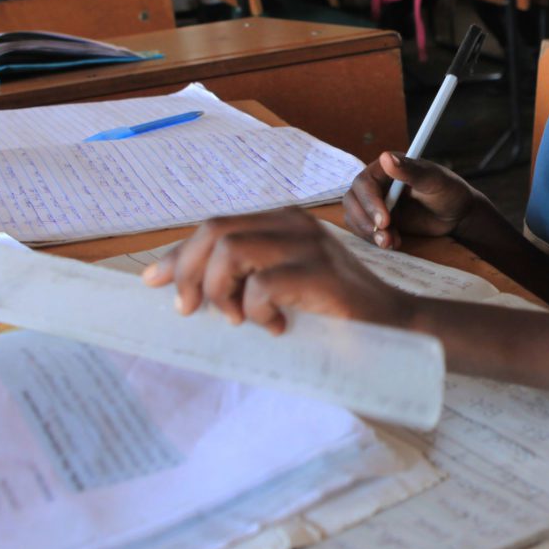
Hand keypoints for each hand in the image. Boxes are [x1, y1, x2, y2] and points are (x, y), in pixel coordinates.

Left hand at [141, 208, 409, 333]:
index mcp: (282, 222)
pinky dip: (257, 310)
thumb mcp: (284, 287)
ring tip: (238, 320)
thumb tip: (188, 292)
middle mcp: (294, 223)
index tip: (151, 281)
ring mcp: (309, 244)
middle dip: (189, 271)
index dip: (179, 254)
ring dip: (221, 291)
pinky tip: (274, 327)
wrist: (397, 326)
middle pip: (215, 230)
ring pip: (231, 250)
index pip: (215, 226)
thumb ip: (247, 278)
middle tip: (189, 310)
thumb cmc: (336, 312)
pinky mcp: (321, 273)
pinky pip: (263, 284)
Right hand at [344, 152, 479, 248]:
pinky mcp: (377, 220)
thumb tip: (385, 157)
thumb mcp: (434, 180)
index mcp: (386, 168)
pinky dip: (374, 239)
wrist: (456, 215)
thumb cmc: (449, 191)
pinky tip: (394, 243)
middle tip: (385, 238)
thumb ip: (411, 171)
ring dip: (369, 233)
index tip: (385, 221)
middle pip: (353, 200)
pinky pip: (363, 230)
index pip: (364, 182)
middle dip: (366, 221)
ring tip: (391, 243)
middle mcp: (376, 184)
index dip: (370, 202)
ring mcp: (375, 203)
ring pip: (354, 217)